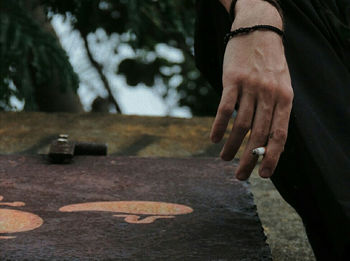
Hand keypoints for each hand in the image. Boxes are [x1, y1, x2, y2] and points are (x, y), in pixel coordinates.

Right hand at [211, 0, 292, 179]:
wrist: (259, 32)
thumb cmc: (270, 64)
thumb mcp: (282, 86)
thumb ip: (276, 111)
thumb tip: (266, 141)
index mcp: (285, 99)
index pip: (279, 135)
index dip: (272, 158)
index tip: (264, 175)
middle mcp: (269, 95)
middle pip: (259, 135)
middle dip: (249, 160)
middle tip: (241, 176)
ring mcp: (251, 87)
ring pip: (240, 125)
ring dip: (232, 146)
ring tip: (224, 159)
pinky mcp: (233, 79)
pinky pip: (224, 108)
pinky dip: (218, 126)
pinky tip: (213, 139)